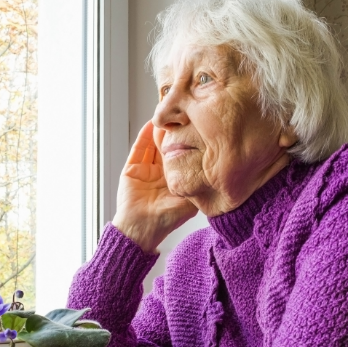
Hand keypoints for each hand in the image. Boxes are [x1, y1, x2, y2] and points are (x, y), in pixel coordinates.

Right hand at [112, 121, 197, 253]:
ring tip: (168, 117)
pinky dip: (144, 136)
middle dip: (175, 132)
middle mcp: (161, 172)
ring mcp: (146, 169)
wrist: (141, 229)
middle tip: (183, 116)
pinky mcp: (132, 168)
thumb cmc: (166, 220)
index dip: (189, 142)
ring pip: (154, 145)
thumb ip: (199, 187)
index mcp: (175, 179)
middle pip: (168, 147)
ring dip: (160, 131)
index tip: (197, 128)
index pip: (183, 155)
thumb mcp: (190, 202)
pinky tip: (151, 125)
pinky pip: (139, 149)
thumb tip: (215, 172)